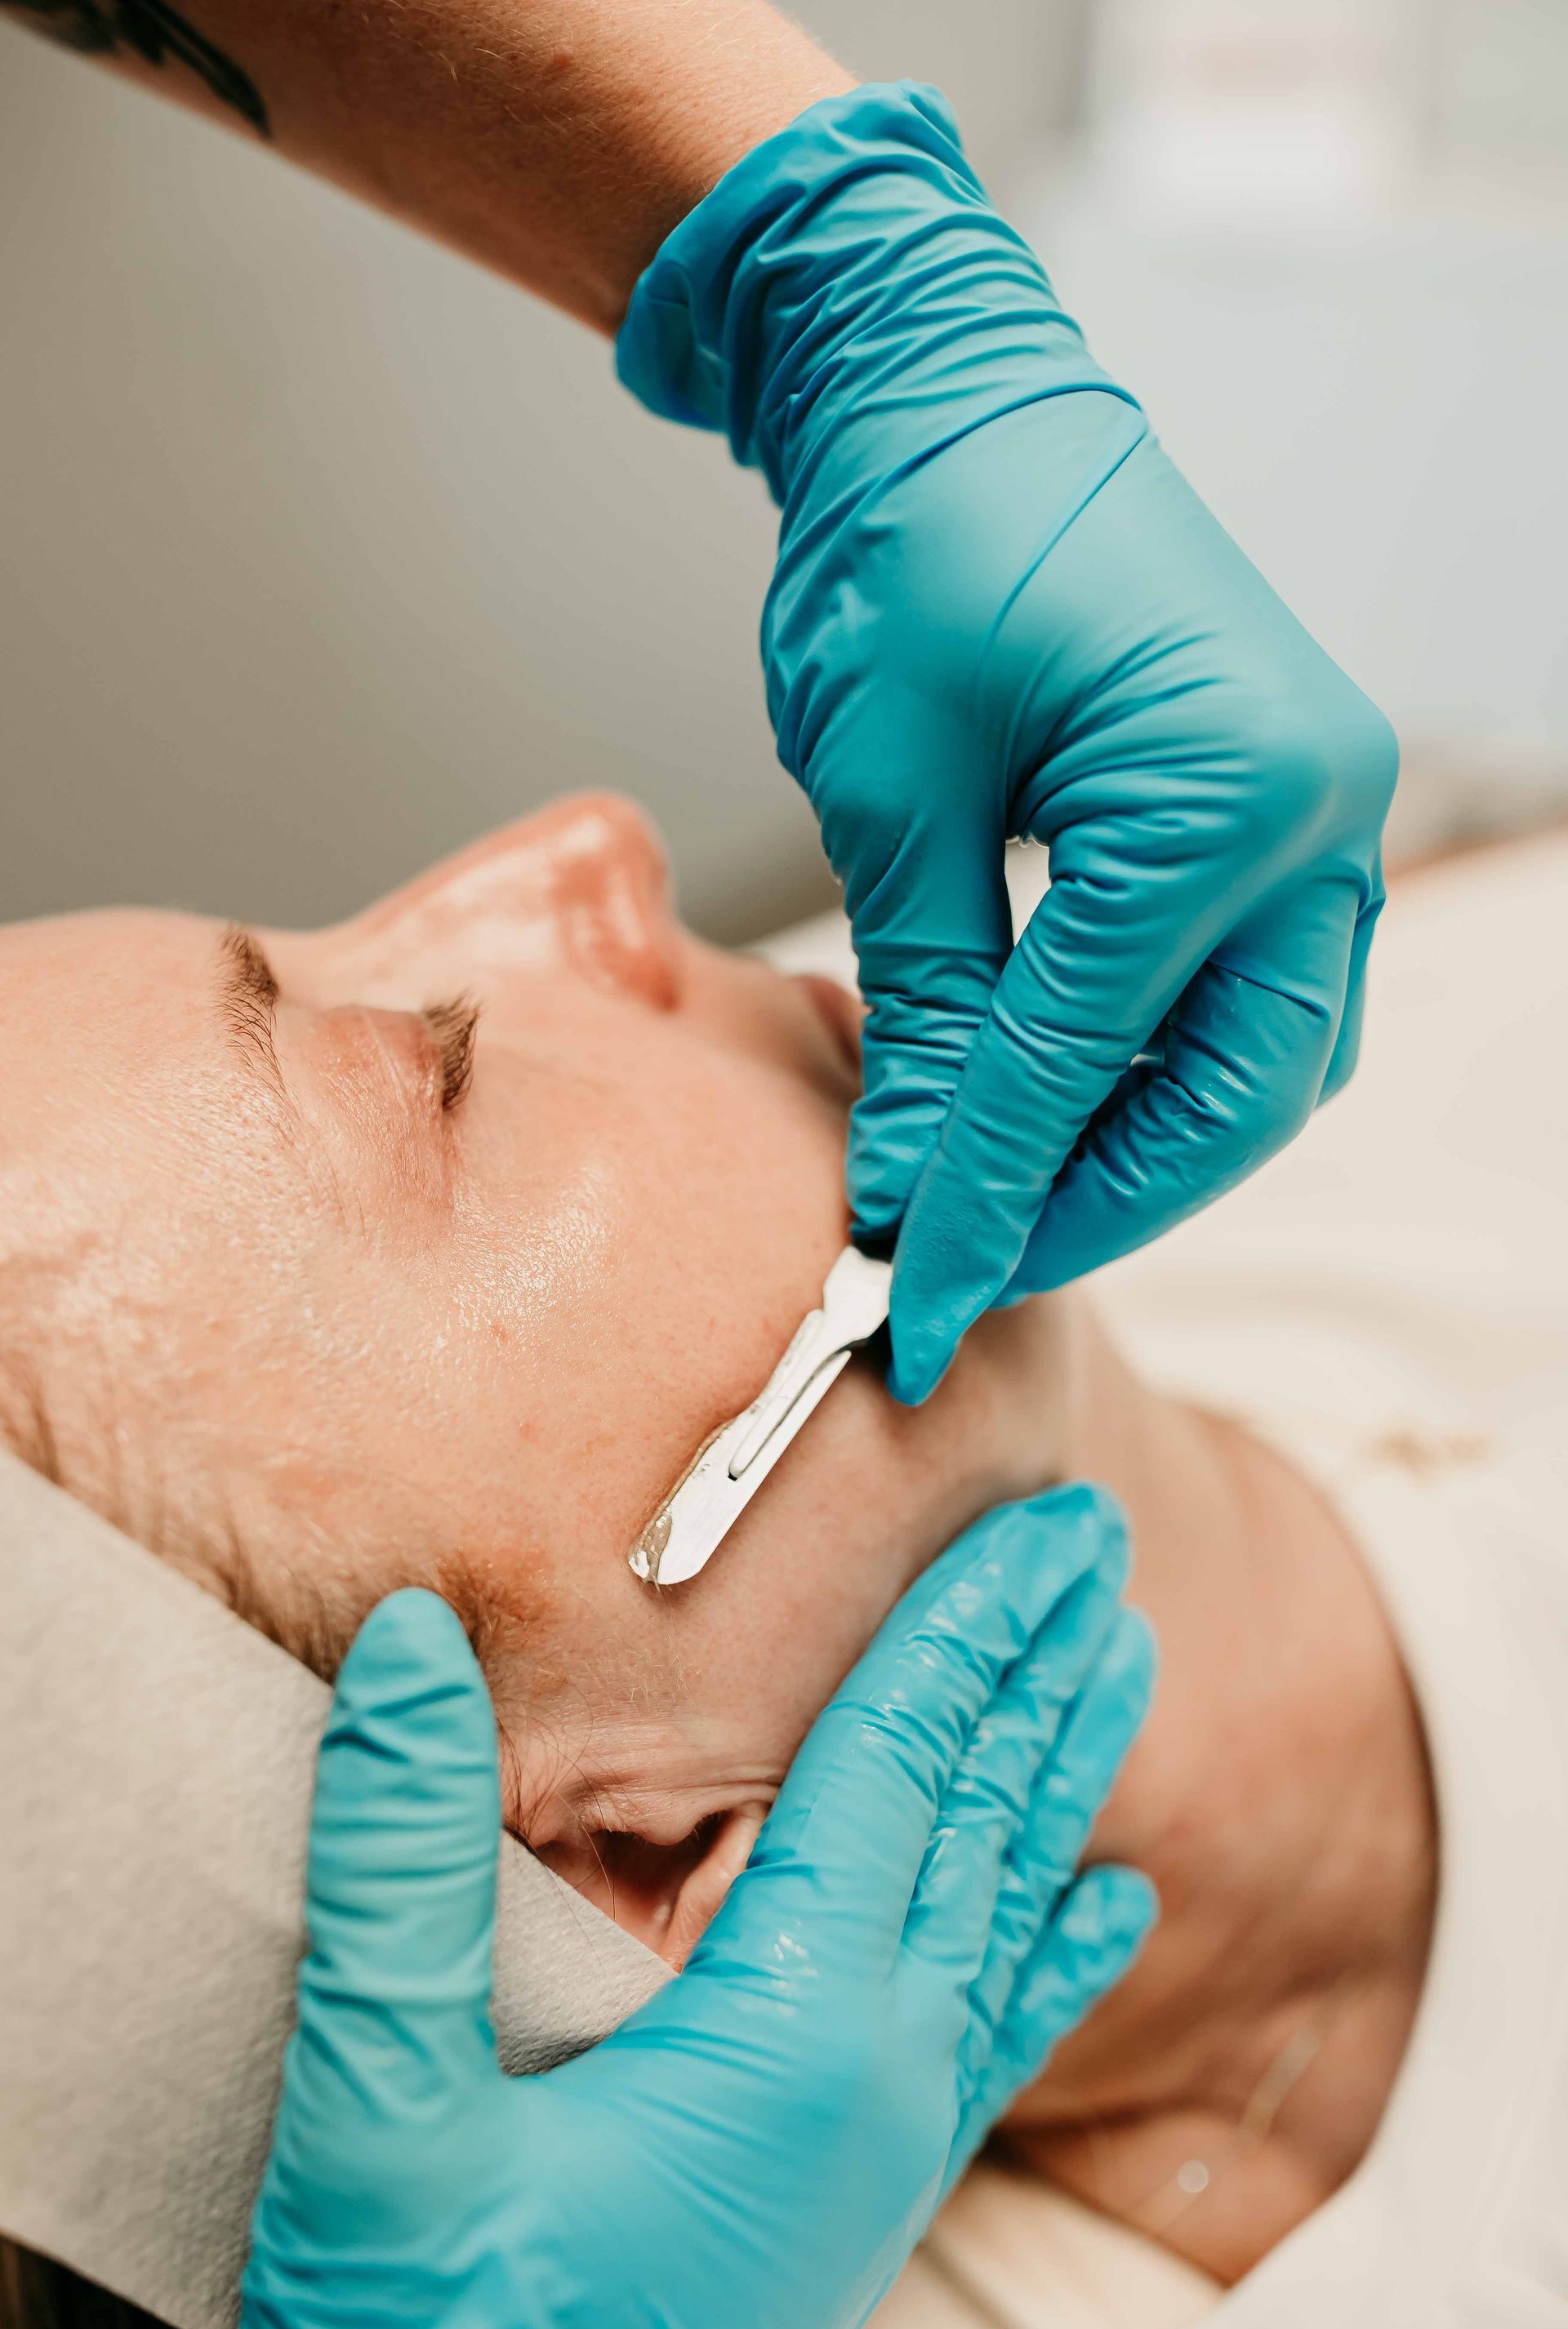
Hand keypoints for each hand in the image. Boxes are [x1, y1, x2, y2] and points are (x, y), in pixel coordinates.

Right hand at [240, 1486, 1154, 2328]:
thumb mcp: (381, 2101)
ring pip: (1006, 1912)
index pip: (899, 1763)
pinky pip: (1000, 2039)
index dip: (966, 1626)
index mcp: (787, 2028)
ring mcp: (888, 2147)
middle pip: (980, 1817)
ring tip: (1117, 1668)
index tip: (1043, 1525)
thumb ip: (401, 1864)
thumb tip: (410, 1646)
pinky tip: (1110, 1907)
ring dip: (1057, 1776)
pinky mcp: (867, 2200)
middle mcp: (875, 2077)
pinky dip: (1060, 1952)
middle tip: (1097, 1553)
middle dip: (1037, 1669)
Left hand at [618, 82, 1397, 1402]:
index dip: (992, 1195)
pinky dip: (1155, 1064)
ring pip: (1259, 1057)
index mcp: (1226, 790)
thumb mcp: (896, 801)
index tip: (906, 1297)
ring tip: (1005, 1201)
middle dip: (1100, 1200)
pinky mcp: (1279, 807)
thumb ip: (933, 1015)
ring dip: (1140, 1147)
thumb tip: (918, 1197)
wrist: (946, 396)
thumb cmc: (909, 548)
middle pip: (1235, 1092)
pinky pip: (1245, 986)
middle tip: (967, 1268)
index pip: (1091, 1059)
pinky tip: (1056, 1103)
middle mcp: (1316, 808)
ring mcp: (1319, 806)